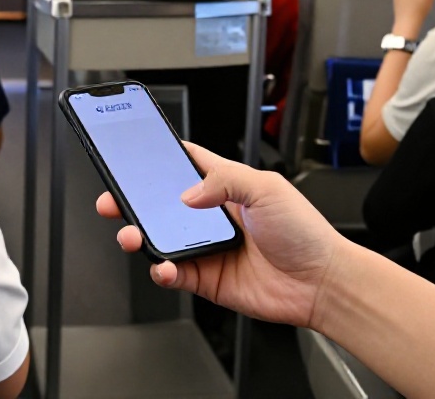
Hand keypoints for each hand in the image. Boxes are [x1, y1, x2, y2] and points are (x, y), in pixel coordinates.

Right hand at [95, 143, 343, 327]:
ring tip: (131, 234)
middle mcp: (211, 216)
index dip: (158, 157)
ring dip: (139, 236)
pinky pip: (172, 273)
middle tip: (112, 200)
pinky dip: (161, 270)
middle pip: (160, 205)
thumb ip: (225, 181)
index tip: (131, 151)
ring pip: (159, 239)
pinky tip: (163, 265)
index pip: (185, 165)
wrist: (321, 283)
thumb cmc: (305, 232)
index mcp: (226, 187)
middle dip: (131, 201)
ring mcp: (206, 248)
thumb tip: (187, 193)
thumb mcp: (267, 188)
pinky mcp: (206, 279)